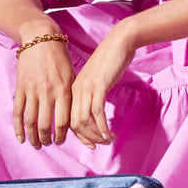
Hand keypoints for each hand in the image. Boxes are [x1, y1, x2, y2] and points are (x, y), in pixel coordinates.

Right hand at [12, 34, 74, 148]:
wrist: (40, 39)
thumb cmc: (59, 58)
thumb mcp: (71, 76)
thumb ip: (70, 96)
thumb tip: (71, 118)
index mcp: (63, 90)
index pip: (62, 121)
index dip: (61, 135)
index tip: (60, 141)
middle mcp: (47, 92)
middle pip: (44, 124)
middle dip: (46, 139)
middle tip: (47, 144)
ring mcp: (31, 91)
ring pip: (30, 121)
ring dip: (32, 137)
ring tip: (35, 144)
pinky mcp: (20, 88)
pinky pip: (17, 112)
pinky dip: (17, 127)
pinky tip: (19, 137)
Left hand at [69, 23, 137, 148]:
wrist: (119, 42)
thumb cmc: (110, 62)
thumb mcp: (97, 82)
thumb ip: (93, 96)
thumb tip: (96, 114)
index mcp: (73, 90)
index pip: (69, 119)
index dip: (79, 136)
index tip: (91, 145)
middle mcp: (76, 91)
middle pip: (74, 124)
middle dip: (87, 138)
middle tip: (100, 145)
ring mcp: (85, 89)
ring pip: (84, 121)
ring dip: (95, 135)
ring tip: (108, 140)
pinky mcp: (98, 86)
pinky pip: (97, 113)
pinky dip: (102, 127)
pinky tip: (110, 133)